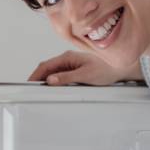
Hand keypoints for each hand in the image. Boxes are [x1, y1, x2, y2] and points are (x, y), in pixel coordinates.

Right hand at [28, 49, 143, 85]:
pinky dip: (54, 82)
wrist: (120, 69)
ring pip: (52, 73)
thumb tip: (50, 80)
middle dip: (38, 79)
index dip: (35, 75)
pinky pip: (60, 76)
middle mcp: (67, 59)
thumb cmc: (106, 70)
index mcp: (68, 57)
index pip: (45, 66)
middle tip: (32, 91)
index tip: (29, 84)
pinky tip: (54, 89)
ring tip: (42, 92)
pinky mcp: (74, 70)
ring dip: (46, 81)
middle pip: (46, 69)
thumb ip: (67, 78)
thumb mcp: (85, 75)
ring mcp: (70, 64)